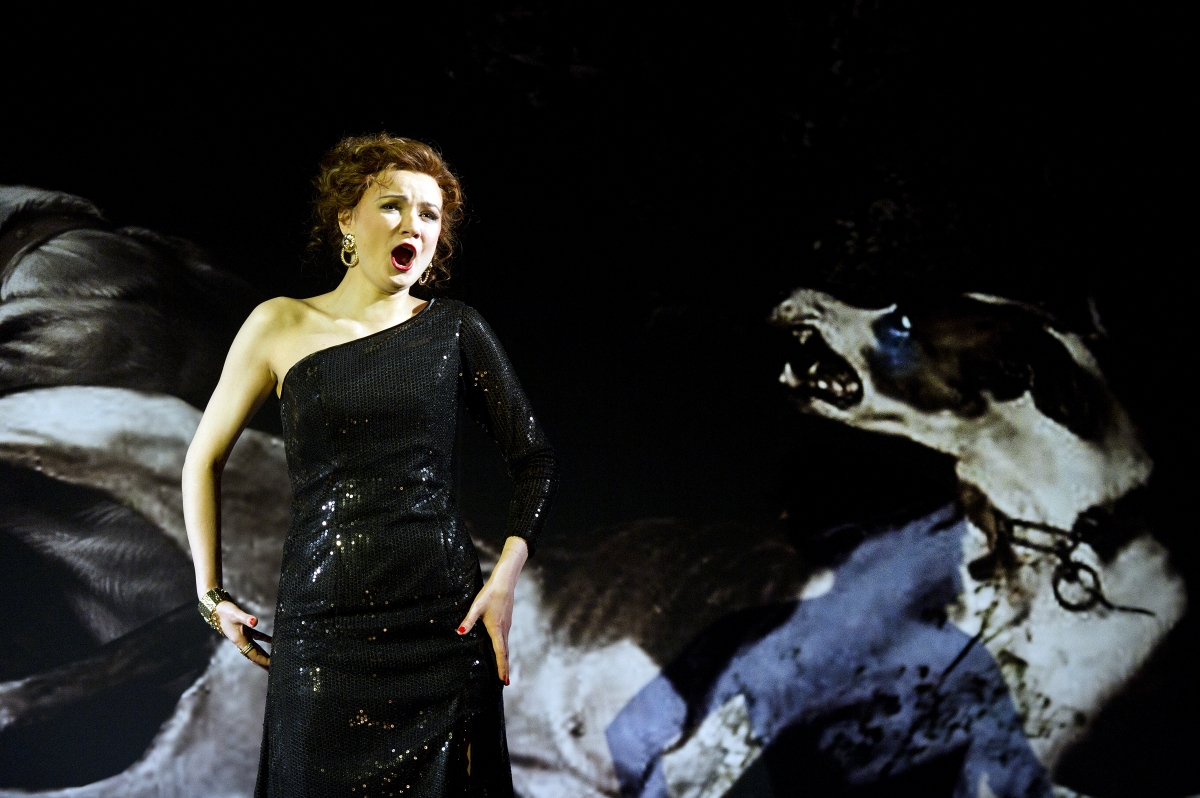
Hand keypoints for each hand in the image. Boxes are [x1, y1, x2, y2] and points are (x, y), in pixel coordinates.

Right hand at [213, 600, 271, 670]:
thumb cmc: (225, 611)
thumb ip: (246, 618)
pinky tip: (272, 641)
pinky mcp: (245, 630)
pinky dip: (264, 640)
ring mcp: (243, 636)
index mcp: (239, 641)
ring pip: (256, 648)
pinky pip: (256, 637)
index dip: (262, 660)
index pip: (253, 654)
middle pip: (254, 655)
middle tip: (273, 669)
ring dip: (264, 654)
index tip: (272, 664)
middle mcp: (241, 641)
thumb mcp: (236, 614)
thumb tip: (255, 621)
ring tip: (273, 661)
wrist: (217, 608)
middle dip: (263, 662)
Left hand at [456, 536, 528, 685]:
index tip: (504, 680)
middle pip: (505, 653)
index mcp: (496, 628)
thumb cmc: (490, 594)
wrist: (505, 582)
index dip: (501, 667)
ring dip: (505, 660)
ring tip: (503, 672)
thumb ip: (468, 620)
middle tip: (505, 683)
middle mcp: (504, 630)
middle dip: (505, 668)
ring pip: (506, 647)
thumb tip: (460, 632)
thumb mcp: (477, 606)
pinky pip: (505, 641)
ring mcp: (507, 626)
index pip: (500, 652)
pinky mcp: (506, 622)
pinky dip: (504, 651)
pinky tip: (500, 653)